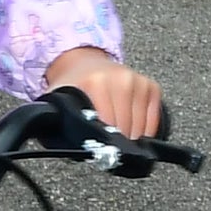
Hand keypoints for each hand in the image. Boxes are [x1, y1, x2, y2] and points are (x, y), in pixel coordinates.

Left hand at [42, 47, 162, 139]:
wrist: (83, 61)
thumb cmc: (73, 86)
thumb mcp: (58, 102)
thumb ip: (59, 123)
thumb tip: (73, 148)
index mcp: (95, 83)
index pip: (106, 128)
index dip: (102, 144)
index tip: (98, 148)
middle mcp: (120, 80)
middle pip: (125, 131)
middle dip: (116, 143)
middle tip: (106, 141)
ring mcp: (137, 82)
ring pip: (140, 129)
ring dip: (130, 138)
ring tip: (115, 133)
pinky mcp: (150, 86)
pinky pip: (152, 121)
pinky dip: (144, 130)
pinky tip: (130, 127)